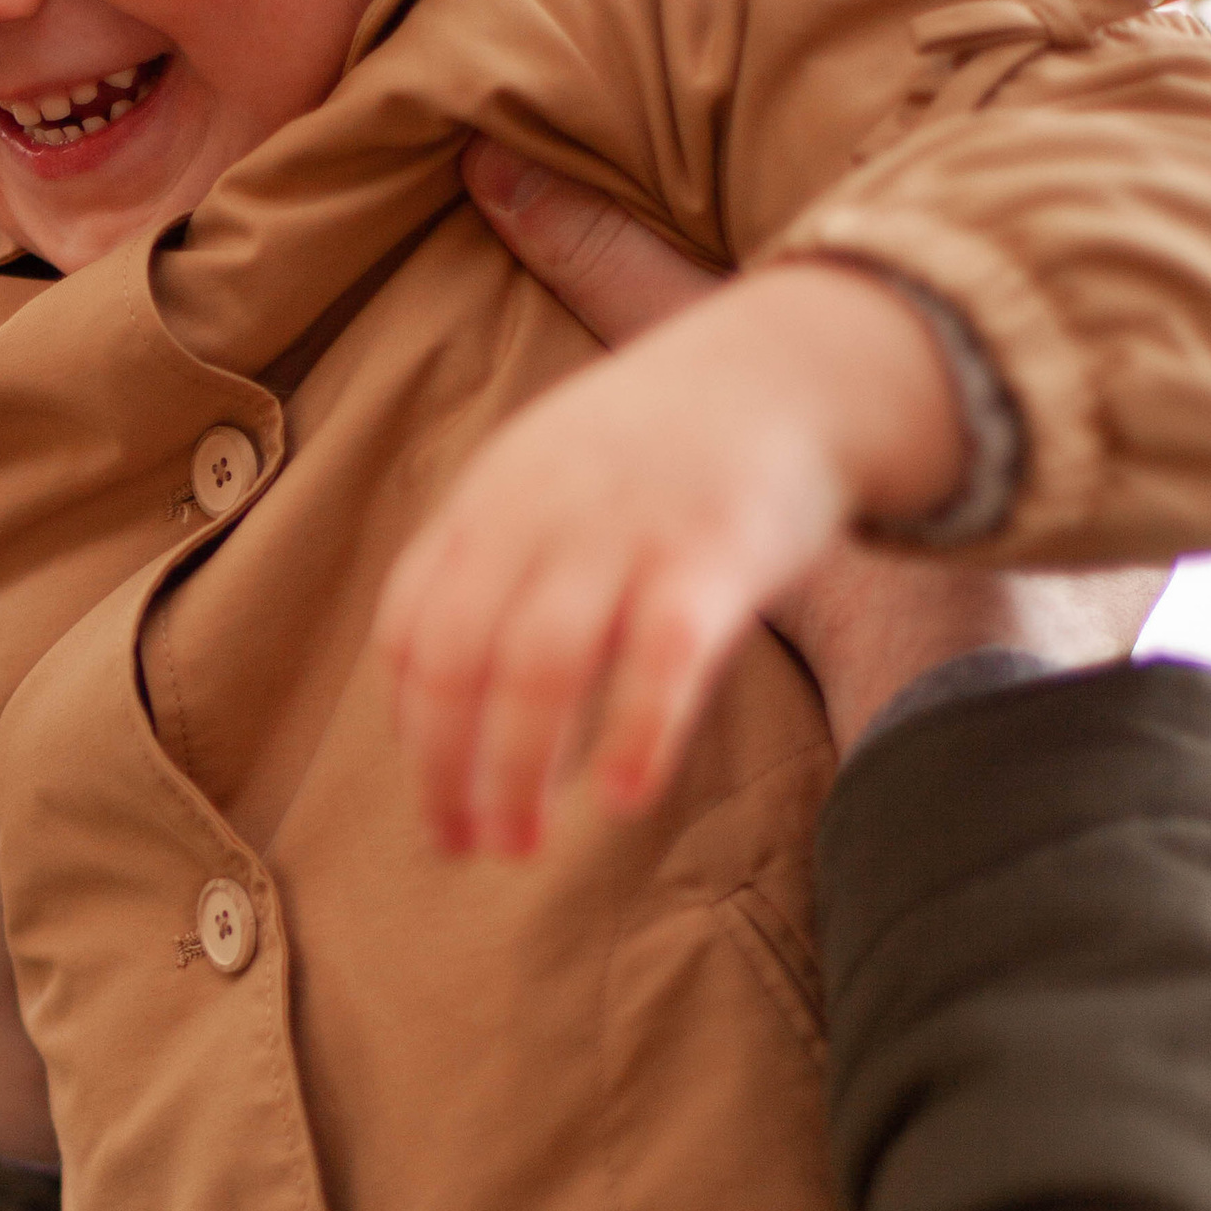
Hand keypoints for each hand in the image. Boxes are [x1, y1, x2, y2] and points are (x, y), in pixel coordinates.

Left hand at [377, 139, 969, 854]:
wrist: (796, 363)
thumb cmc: (661, 452)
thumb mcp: (545, 479)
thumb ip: (490, 569)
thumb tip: (442, 706)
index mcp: (490, 502)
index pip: (414, 628)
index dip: (413, 730)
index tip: (435, 806)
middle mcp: (542, 513)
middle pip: (460, 657)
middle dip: (450, 766)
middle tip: (466, 846)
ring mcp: (627, 529)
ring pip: (541, 664)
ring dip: (518, 768)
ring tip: (520, 846)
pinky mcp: (718, 550)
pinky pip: (666, 651)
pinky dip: (638, 728)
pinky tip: (625, 797)